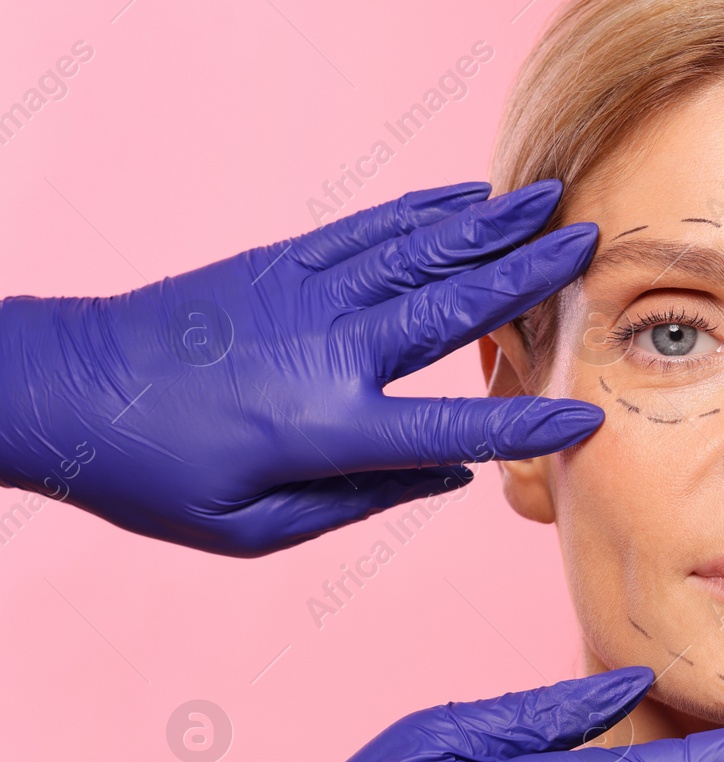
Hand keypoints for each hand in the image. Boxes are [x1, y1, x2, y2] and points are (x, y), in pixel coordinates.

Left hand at [0, 181, 599, 555]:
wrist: (60, 390)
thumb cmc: (155, 476)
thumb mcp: (253, 529)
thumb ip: (361, 502)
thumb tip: (446, 474)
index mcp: (325, 430)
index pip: (452, 429)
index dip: (525, 424)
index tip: (586, 414)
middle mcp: (328, 352)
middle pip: (451, 308)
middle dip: (528, 276)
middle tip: (590, 244)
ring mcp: (304, 296)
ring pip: (418, 254)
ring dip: (490, 227)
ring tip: (548, 202)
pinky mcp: (280, 264)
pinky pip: (369, 231)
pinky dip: (424, 212)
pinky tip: (466, 198)